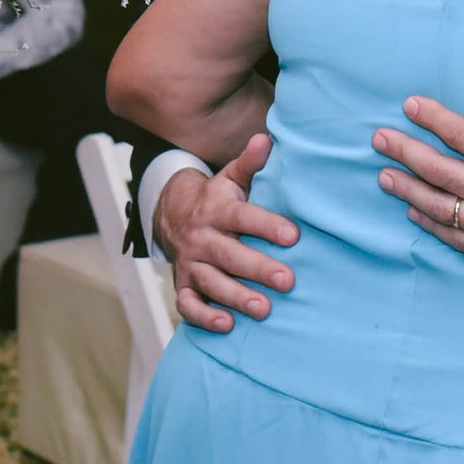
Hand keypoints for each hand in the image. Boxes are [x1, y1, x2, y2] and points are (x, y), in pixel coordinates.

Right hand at [155, 134, 299, 331]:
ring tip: (263, 309)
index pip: (242, 217)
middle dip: (258, 268)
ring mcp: (190, 263)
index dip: (266, 225)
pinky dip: (204, 317)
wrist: (170, 216)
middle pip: (229, 254)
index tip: (294, 236)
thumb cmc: (215, 200)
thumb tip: (266, 139)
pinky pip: (188, 305)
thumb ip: (250, 164)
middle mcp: (202, 237)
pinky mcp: (183, 285)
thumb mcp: (230, 179)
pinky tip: (227, 325)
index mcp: (217, 209)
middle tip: (288, 280)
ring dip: (236, 296)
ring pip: (211, 282)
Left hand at [373, 63, 463, 279]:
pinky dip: (433, 226)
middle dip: (404, 151)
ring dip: (408, 189)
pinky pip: (457, 240)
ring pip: (440, 207)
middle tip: (379, 139)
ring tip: (384, 177)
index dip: (431, 117)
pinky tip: (416, 214)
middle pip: (438, 170)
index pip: (460, 134)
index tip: (409, 106)